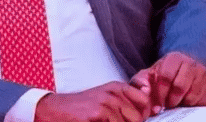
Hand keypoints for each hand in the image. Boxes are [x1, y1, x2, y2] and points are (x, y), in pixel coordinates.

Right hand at [34, 81, 155, 121]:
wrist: (54, 110)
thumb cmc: (81, 109)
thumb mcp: (105, 99)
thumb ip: (126, 102)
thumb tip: (150, 110)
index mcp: (117, 87)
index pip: (144, 101)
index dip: (143, 114)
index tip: (135, 118)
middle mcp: (113, 92)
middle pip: (138, 117)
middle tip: (108, 120)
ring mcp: (106, 103)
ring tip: (100, 121)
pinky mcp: (98, 114)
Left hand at [129, 52, 205, 112]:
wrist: (188, 74)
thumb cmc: (166, 76)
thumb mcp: (150, 76)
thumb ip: (140, 81)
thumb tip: (144, 91)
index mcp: (174, 58)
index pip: (165, 76)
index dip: (160, 93)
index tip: (157, 104)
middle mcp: (191, 63)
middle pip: (179, 86)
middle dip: (171, 100)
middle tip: (167, 105)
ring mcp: (204, 73)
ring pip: (191, 95)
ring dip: (182, 103)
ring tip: (177, 102)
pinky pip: (202, 100)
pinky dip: (193, 104)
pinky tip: (187, 101)